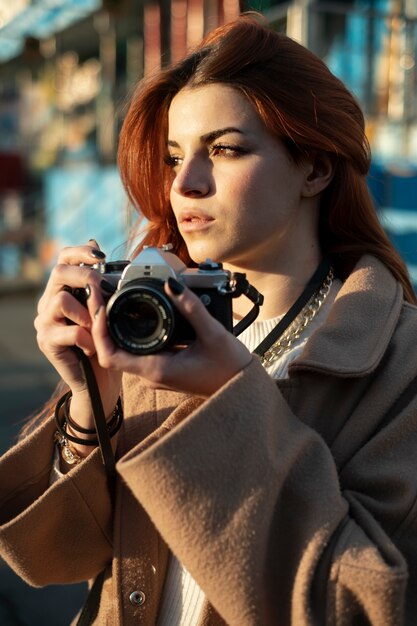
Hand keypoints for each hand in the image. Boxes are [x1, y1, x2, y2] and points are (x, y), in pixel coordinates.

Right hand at [34, 241, 121, 422]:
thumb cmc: (105, 343)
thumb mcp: (107, 310)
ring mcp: (45, 322)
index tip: (101, 255)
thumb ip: (102, 285)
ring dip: (87, 312)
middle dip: (86, 276)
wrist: (98, 380)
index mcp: (63, 290)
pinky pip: (70, 331)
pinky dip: (88, 338)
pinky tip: (94, 347)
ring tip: (98, 327)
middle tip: (104, 288)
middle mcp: (48, 302)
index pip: (63, 259)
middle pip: (59, 273)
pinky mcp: (47, 342)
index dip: (80, 251)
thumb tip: (101, 249)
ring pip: (61, 300)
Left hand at [89, 278, 252, 396]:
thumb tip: (172, 285)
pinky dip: (130, 332)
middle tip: (101, 295)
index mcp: (157, 369)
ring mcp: (156, 373)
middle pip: (113, 350)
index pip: (110, 355)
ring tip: (111, 301)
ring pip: (124, 350)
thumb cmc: (231, 368)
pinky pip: (138, 351)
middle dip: (102, 323)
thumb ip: (192, 308)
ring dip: (114, 328)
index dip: (98, 331)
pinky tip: (132, 314)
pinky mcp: (163, 368)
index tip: (101, 307)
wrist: (242, 389)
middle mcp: (151, 374)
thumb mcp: (213, 334)